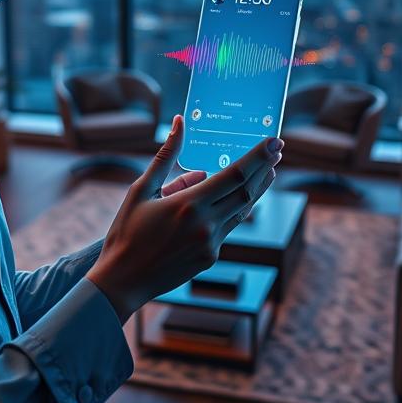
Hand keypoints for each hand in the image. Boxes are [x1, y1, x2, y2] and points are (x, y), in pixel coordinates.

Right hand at [86, 114, 282, 322]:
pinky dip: (238, 208)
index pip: (235, 175)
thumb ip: (165, 156)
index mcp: (188, 205)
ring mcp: (211, 244)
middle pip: (247, 191)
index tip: (274, 141)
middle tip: (278, 149)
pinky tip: (241, 197)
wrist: (123, 280)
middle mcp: (205, 225)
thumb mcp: (141, 189)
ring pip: (243, 210)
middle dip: (265, 167)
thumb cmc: (126, 232)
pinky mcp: (211, 257)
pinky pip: (229, 226)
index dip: (258, 157)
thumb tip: (180, 122)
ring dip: (258, 188)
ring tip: (269, 170)